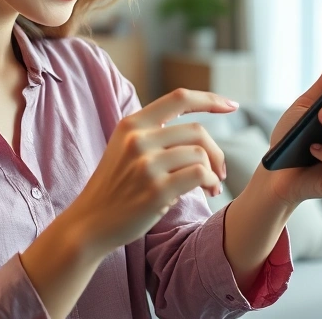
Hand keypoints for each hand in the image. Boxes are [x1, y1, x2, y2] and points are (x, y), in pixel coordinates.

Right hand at [66, 89, 233, 256]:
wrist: (90, 223)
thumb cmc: (115, 187)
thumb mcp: (125, 149)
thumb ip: (153, 134)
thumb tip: (199, 135)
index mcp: (132, 124)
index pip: (178, 98)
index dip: (209, 99)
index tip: (231, 105)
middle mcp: (138, 139)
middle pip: (197, 131)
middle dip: (215, 151)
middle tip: (218, 171)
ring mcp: (146, 164)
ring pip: (200, 154)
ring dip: (214, 171)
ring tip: (211, 186)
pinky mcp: (156, 190)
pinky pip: (199, 175)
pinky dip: (210, 182)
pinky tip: (206, 191)